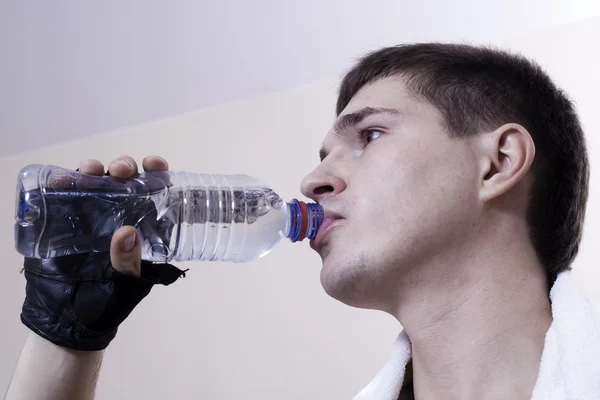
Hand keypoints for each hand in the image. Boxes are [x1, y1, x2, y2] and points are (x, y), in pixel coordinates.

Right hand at [20, 155, 185, 351]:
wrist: (69, 320)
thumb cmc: (107, 303)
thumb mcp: (126, 285)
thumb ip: (128, 262)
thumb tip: (127, 233)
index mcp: (143, 227)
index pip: (155, 193)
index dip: (157, 174)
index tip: (155, 166)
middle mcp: (119, 216)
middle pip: (125, 181)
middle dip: (125, 168)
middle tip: (122, 171)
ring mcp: (92, 216)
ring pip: (97, 183)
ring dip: (96, 170)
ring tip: (93, 170)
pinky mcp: (66, 221)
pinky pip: (65, 196)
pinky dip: (64, 182)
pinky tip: (64, 178)